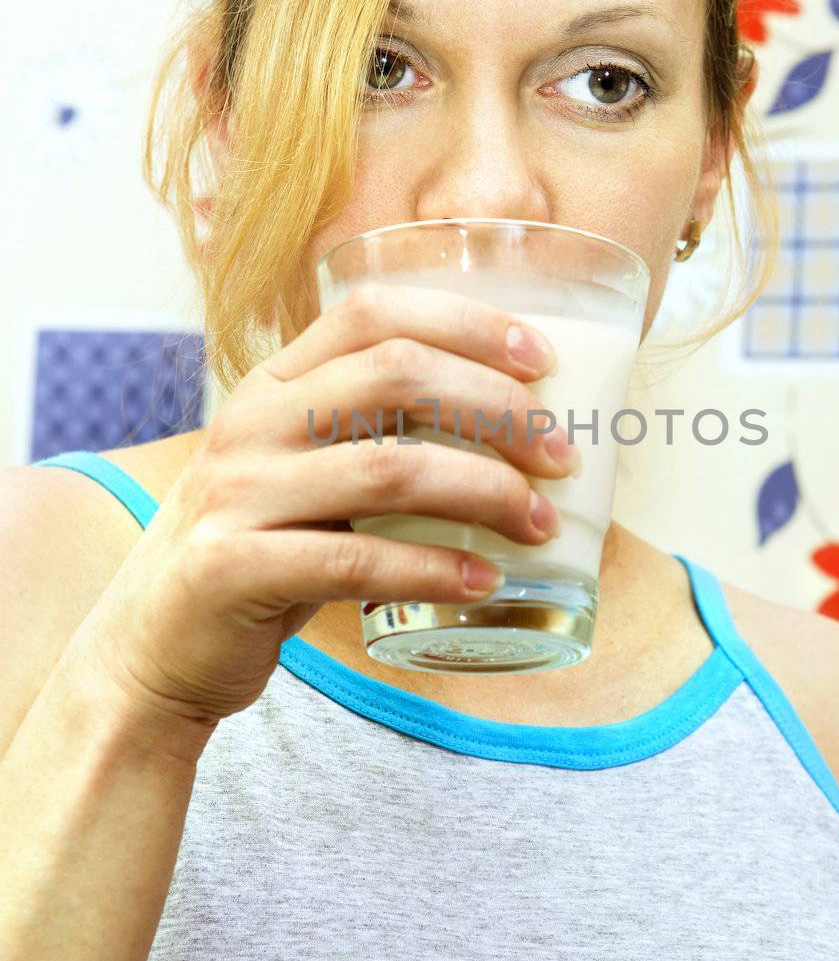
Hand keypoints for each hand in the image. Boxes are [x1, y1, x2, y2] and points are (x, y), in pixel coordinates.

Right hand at [78, 282, 581, 731]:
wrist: (153, 647)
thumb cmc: (260, 552)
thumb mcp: (301, 472)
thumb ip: (371, 436)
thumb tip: (515, 424)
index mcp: (272, 384)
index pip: (372, 313)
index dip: (466, 322)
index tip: (543, 360)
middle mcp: (250, 423)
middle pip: (395, 376)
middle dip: (498, 409)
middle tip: (562, 456)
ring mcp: (236, 495)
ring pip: (388, 470)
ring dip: (485, 492)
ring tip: (540, 523)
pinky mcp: (230, 570)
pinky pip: (354, 562)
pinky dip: (432, 569)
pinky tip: (483, 581)